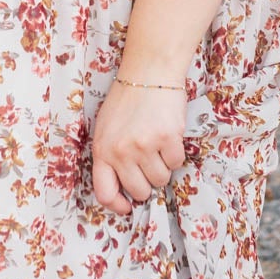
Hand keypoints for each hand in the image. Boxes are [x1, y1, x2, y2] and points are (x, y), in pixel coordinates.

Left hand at [89, 79, 187, 216]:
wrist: (148, 72)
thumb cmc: (126, 100)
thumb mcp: (106, 129)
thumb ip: (110, 157)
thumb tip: (122, 189)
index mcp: (102, 150)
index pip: (105, 193)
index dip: (117, 205)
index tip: (127, 206)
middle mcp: (121, 151)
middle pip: (140, 190)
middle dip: (147, 182)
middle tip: (149, 164)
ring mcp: (144, 146)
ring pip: (161, 179)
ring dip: (163, 167)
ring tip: (157, 145)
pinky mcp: (167, 138)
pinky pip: (177, 163)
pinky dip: (175, 154)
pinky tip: (168, 136)